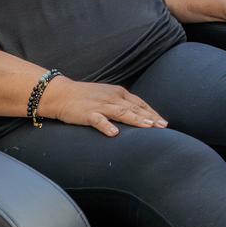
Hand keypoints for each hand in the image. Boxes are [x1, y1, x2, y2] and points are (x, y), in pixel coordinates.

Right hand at [40, 78, 166, 135]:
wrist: (61, 94)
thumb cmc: (86, 97)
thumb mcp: (107, 95)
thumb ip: (122, 103)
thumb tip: (138, 114)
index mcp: (118, 92)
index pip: (140, 103)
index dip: (152, 113)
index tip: (164, 122)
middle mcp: (112, 97)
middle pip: (135, 108)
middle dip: (150, 118)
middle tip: (163, 126)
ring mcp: (100, 105)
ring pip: (121, 112)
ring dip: (136, 119)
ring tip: (148, 127)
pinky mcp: (87, 113)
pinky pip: (98, 120)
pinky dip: (106, 126)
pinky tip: (114, 133)